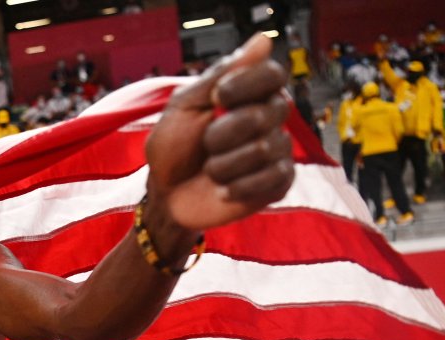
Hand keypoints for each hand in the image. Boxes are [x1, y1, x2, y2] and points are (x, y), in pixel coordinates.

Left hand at [145, 33, 293, 231]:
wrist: (167, 195)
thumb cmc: (173, 148)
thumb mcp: (185, 105)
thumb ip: (221, 74)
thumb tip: (263, 40)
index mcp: (249, 94)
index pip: (272, 74)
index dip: (245, 85)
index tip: (218, 98)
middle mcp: (269, 118)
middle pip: (267, 113)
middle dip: (224, 132)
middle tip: (205, 144)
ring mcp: (276, 150)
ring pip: (265, 148)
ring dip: (225, 163)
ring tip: (210, 170)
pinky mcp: (278, 182)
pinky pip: (273, 178)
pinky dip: (239, 186)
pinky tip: (223, 190)